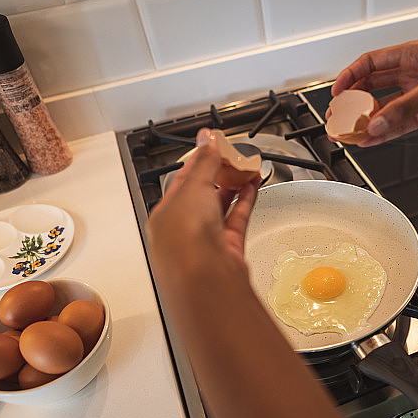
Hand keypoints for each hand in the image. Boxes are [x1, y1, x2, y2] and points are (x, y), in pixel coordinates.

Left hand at [147, 128, 259, 292]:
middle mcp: (184, 229)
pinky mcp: (228, 249)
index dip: (198, 160)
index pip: (182, 181)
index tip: (213, 145)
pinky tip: (252, 186)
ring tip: (246, 168)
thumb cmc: (185, 241)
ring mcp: (207, 240)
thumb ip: (205, 161)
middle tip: (233, 156)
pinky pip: (237, 219)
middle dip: (218, 173)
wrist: (205, 278)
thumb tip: (207, 139)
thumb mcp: (193, 188)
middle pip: (203, 194)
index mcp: (166, 213)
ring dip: (234, 185)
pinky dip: (245, 201)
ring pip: (221, 206)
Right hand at [331, 39, 417, 157]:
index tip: (336, 93)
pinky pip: (400, 124)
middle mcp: (415, 74)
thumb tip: (378, 124)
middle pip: (374, 86)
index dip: (351, 76)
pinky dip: (385, 133)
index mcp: (415, 54)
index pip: (372, 62)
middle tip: (337, 117)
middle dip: (354, 102)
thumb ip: (407, 108)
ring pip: (385, 108)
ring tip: (349, 134)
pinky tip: (372, 141)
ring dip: (367, 121)